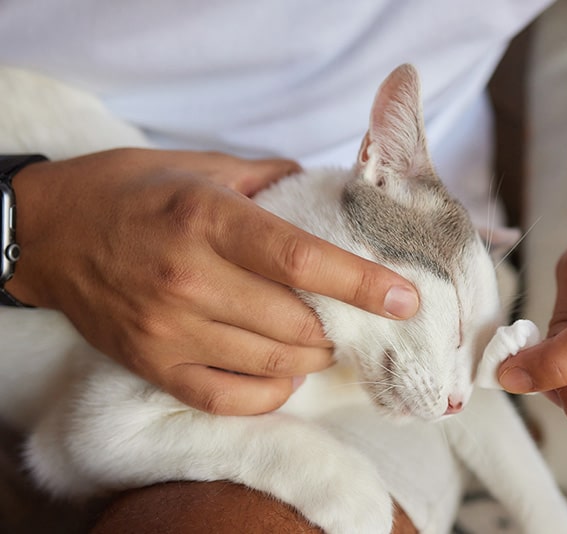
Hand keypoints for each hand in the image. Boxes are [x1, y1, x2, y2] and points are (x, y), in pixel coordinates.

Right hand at [8, 149, 418, 414]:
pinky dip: (270, 394)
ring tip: (323, 340)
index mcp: (207, 218)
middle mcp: (189, 278)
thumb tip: (327, 190)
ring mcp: (169, 329)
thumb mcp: (198, 165)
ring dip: (313, 357)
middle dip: (342, 326)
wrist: (46, 231)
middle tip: (358, 316)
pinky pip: (228, 399)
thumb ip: (269, 177)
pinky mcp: (152, 364)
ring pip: (272, 365)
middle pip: (296, 323)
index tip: (404, 297)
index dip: (361, 281)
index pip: (300, 259)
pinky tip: (283, 374)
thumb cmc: (128, 191)